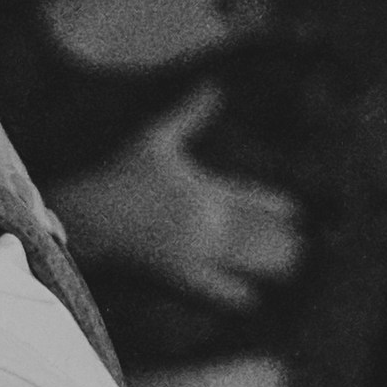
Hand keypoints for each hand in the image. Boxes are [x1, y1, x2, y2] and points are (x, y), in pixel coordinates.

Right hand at [52, 81, 303, 308]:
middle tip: (305, 247)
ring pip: (244, 260)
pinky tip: (254, 301)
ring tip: (292, 269)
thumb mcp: (155, 140)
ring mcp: (192, 253)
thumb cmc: (115, 177)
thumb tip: (215, 84)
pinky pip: (215, 292)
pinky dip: (236, 296)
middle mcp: (204, 223)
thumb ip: (190, 113)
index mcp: (203, 189)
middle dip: (280, 240)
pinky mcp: (175, 279)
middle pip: (255, 233)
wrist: (81, 218)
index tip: (297, 212)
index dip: (275, 206)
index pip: (250, 198)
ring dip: (269, 265)